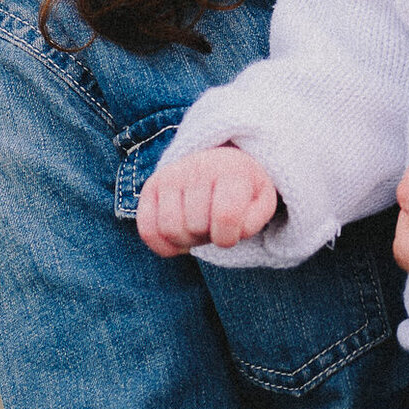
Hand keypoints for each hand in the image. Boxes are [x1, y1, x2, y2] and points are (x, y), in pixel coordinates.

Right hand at [136, 147, 278, 256]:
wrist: (221, 162)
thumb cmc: (243, 190)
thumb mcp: (261, 202)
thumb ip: (254, 220)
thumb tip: (229, 231)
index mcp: (232, 169)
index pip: (225, 216)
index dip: (228, 237)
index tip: (232, 232)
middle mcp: (197, 166)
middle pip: (195, 226)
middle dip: (207, 237)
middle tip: (214, 226)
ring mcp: (171, 174)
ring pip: (169, 229)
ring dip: (186, 241)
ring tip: (198, 227)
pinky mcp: (151, 185)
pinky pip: (146, 229)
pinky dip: (162, 245)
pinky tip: (178, 241)